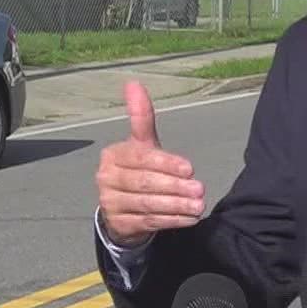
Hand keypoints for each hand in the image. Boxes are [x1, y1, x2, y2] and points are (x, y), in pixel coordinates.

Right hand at [96, 81, 205, 247]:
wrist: (122, 208)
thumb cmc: (139, 170)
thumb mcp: (143, 144)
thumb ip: (141, 116)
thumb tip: (133, 83)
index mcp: (113, 155)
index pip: (142, 158)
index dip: (166, 163)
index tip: (190, 168)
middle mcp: (106, 178)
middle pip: (145, 182)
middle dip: (175, 187)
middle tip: (200, 189)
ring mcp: (110, 202)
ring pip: (148, 204)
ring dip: (176, 206)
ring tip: (198, 206)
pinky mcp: (118, 224)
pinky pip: (148, 221)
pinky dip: (170, 220)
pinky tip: (188, 219)